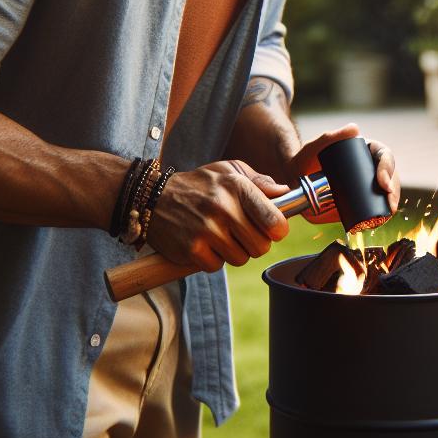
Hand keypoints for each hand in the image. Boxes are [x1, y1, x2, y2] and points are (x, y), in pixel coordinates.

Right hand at [144, 160, 288, 272]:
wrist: (151, 197)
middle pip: (261, 246)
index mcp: (237, 187)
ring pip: (240, 258)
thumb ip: (259, 182)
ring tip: (219, 236)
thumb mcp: (228, 171)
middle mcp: (223, 208)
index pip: (275, 220)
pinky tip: (203, 244)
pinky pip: (216, 266)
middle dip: (254, 243)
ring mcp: (206, 230)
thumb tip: (286, 194)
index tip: (271, 229)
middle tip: (240, 233)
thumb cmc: (198, 185)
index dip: (277, 229)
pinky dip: (212, 259)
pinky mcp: (191, 249)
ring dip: (233, 252)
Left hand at [286, 123, 400, 225]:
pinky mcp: (359, 201)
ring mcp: (366, 185)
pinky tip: (382, 220)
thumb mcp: (316, 146)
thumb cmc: (306, 159)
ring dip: (391, 204)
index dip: (388, 169)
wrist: (294, 180)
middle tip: (389, 204)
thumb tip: (355, 129)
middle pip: (391, 177)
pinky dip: (381, 215)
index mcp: (365, 151)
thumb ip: (331, 135)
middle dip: (394, 191)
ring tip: (386, 214)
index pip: (384, 157)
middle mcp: (369, 168)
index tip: (383, 184)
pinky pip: (376, 208)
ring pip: (387, 193)